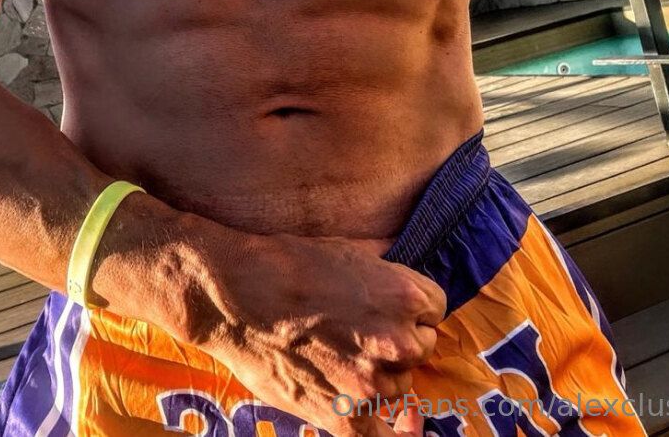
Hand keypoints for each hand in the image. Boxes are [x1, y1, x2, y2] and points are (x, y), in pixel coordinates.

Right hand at [182, 232, 444, 436]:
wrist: (233, 298)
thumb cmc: (285, 265)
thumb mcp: (348, 250)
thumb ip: (385, 269)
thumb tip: (399, 270)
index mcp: (406, 296)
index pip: (435, 310)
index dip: (411, 309)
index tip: (390, 308)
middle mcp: (398, 343)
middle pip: (419, 349)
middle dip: (397, 342)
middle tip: (360, 332)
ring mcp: (371, 384)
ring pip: (400, 388)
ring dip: (380, 377)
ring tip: (342, 359)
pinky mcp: (343, 415)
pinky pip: (378, 432)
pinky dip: (374, 423)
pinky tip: (365, 412)